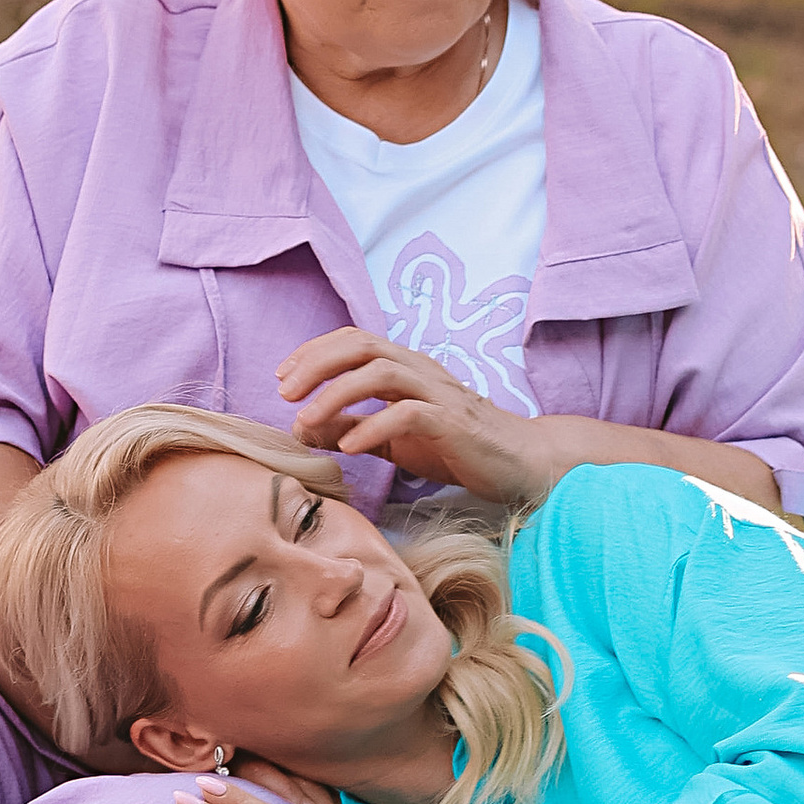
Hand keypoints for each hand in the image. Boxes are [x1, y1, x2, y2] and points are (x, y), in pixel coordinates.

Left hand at [278, 327, 556, 503]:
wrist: (520, 463)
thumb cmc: (456, 446)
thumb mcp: (394, 438)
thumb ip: (352, 426)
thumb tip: (302, 427)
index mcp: (406, 368)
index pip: (354, 340)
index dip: (314, 352)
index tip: (282, 378)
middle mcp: (421, 370)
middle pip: (362, 346)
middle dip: (317, 363)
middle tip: (285, 392)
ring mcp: (439, 393)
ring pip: (382, 372)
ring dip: (337, 393)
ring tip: (307, 420)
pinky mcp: (454, 422)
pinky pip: (408, 414)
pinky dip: (373, 427)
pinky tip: (348, 447)